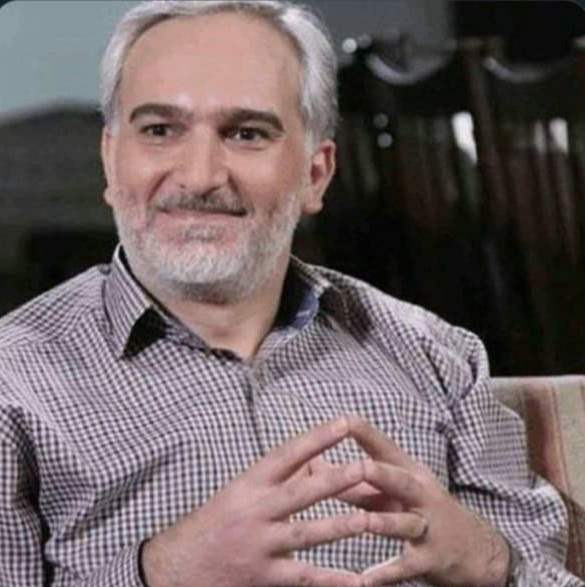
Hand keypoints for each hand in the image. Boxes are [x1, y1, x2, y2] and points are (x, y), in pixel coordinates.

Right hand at [142, 418, 369, 586]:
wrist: (177, 565)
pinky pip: (302, 577)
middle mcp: (255, 511)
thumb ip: (276, 478)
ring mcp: (259, 544)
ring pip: (305, 534)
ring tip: (369, 520)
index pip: (287, 455)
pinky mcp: (262, 576)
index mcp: (250, 484)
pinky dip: (331, 579)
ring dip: (338, 527)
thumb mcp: (240, 491)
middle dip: (333, 480)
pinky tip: (357, 580)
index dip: (316, 438)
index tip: (343, 422)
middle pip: (300, 493)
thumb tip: (314, 460)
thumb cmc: (215, 522)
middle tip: (365, 467)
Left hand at [314, 416, 510, 586]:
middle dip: (381, 474)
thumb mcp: (393, 491)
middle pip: (400, 481)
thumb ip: (355, 482)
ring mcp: (427, 527)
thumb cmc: (418, 510)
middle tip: (361, 467)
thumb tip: (311, 465)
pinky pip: (406, 566)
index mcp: (406, 472)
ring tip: (366, 524)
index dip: (366, 433)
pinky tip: (365, 580)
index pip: (384, 447)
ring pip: (405, 523)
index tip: (344, 419)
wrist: (474, 548)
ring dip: (385, 523)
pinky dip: (386, 573)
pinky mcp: (430, 559)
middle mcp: (419, 494)